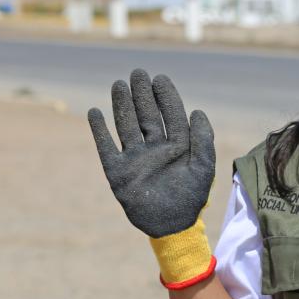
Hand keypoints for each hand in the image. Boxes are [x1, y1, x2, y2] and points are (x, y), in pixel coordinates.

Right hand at [87, 69, 214, 237]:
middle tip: (137, 73)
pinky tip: (94, 113)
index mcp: (176, 145)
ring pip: (126, 126)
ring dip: (121, 105)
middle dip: (142, 94)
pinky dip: (99, 131)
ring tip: (118, 85)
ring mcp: (135, 158)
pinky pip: (106, 148)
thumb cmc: (192, 197)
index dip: (165, 96)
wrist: (171, 226)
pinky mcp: (118, 172)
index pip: (170, 114)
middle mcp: (154, 148)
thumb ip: (203, 139)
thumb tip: (197, 110)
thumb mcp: (204, 167)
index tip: (159, 78)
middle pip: (146, 115)